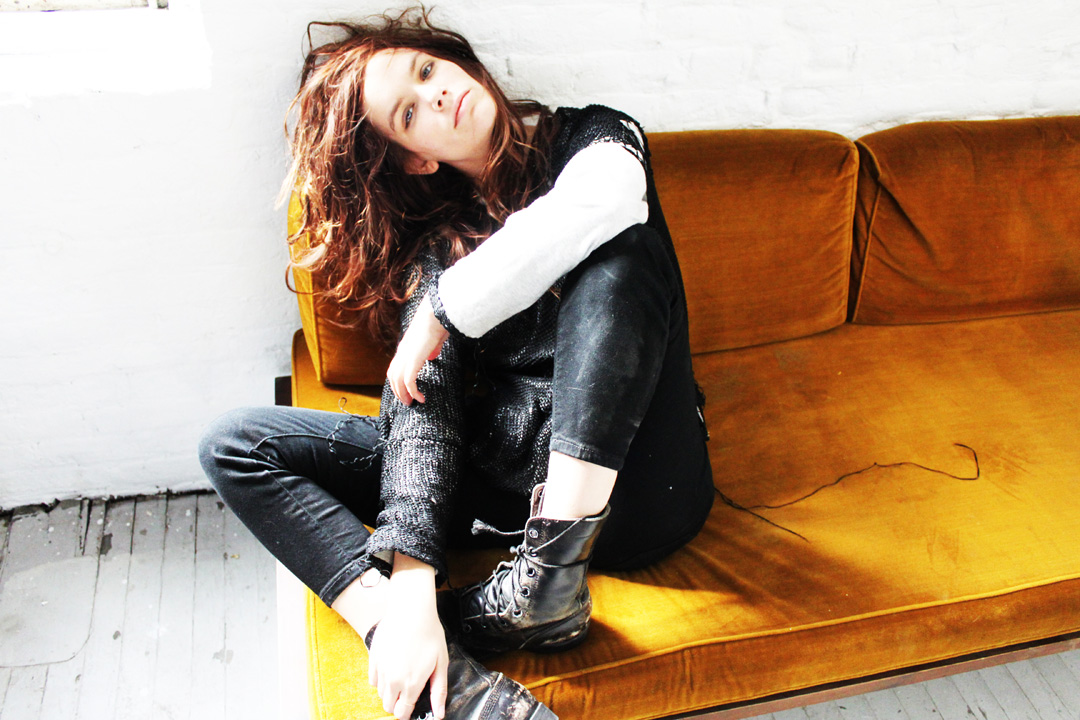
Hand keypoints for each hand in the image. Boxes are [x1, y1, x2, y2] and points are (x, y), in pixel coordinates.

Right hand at [368, 556, 447, 719]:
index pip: (403, 712)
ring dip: (390, 691)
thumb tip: (439, 713)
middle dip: (399, 703)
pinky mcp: (373, 658)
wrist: (411, 610)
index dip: (408, 712)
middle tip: (409, 690)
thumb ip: (438, 691)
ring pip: (381, 694)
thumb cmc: (429, 634)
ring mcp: (381, 670)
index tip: (412, 706)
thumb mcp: (441, 663)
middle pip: (389, 706)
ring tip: (402, 675)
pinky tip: (391, 669)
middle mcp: (393, 680)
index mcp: (411, 684)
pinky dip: (380, 679)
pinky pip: (372, 680)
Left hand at [388, 294, 449, 405]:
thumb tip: (432, 355)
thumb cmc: (437, 322)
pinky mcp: (413, 360)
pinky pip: (409, 381)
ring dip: (402, 394)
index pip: (395, 366)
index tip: (404, 388)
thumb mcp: (435, 338)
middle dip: (397, 390)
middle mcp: (402, 352)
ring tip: (411, 403)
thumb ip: (432, 347)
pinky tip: (420, 398)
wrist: (435, 314)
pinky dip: (413, 392)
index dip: (397, 379)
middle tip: (406, 401)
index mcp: (406, 346)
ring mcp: (406, 356)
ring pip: (397, 380)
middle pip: (392, 375)